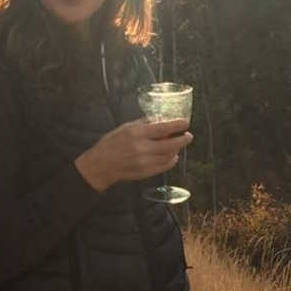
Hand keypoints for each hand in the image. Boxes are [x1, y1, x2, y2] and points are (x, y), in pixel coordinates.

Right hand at [74, 119, 192, 191]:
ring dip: (177, 150)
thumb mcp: (125, 127)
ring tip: (179, 145)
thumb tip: (159, 118)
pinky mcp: (145, 172)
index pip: (162, 128)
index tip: (185, 122)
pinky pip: (164, 166)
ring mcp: (144, 162)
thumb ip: (143, 123)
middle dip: (182, 140)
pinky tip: (172, 156)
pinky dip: (171, 161)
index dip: (176, 125)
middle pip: (170, 145)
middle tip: (188, 136)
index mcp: (137, 134)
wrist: (101, 165)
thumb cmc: (111, 144)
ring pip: (168, 156)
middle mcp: (142, 148)